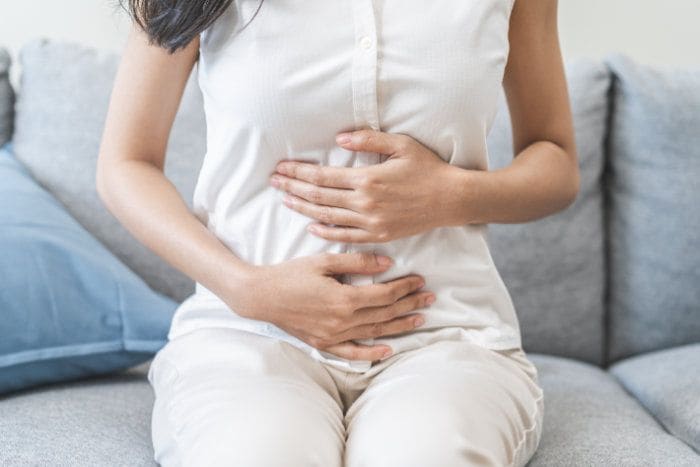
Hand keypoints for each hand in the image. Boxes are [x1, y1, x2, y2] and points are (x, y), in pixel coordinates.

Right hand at [228, 251, 435, 361]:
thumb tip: (387, 264)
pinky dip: (371, 353)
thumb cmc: (290, 274)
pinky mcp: (323, 343)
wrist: (260, 296)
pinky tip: (388, 351)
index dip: (405, 287)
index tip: (420, 280)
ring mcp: (333, 335)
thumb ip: (356, 262)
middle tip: (430, 298)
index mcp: (344, 299)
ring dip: (399, 326)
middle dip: (410, 304)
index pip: (384, 294)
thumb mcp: (323, 261)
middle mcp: (342, 321)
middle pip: (385, 314)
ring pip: (375, 332)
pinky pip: (352, 352)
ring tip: (420, 319)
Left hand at [269, 129, 460, 242]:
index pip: (322, 177)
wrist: (450, 199)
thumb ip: (368, 140)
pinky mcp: (378, 235)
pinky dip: (325, 232)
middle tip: (273, 182)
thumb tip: (339, 139)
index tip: (281, 168)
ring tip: (284, 201)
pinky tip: (310, 226)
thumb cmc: (427, 168)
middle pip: (319, 197)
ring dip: (302, 209)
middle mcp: (364, 203)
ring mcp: (370, 222)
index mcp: (367, 179)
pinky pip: (345, 236)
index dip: (298, 173)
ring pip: (327, 217)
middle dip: (292, 189)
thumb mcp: (401, 145)